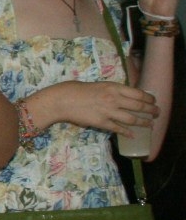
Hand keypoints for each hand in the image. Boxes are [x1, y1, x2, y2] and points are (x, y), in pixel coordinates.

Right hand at [37, 80, 158, 137]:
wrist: (62, 100)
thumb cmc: (76, 89)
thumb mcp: (98, 85)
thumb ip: (112, 91)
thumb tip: (122, 96)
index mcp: (113, 87)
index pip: (138, 94)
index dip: (149, 99)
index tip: (153, 101)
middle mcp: (114, 99)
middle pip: (139, 106)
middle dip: (151, 111)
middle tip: (157, 113)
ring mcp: (108, 112)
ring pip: (132, 119)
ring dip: (143, 123)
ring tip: (150, 124)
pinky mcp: (101, 123)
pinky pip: (118, 128)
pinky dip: (127, 132)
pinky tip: (132, 135)